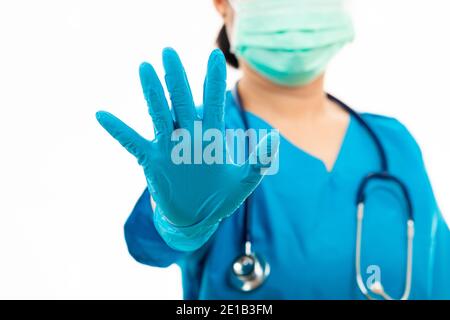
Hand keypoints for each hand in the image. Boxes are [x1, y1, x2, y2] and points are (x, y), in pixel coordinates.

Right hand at [96, 48, 278, 228]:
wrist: (197, 219)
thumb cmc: (221, 198)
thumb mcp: (244, 181)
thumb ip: (259, 161)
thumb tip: (274, 137)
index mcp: (211, 137)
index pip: (213, 103)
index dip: (213, 81)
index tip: (214, 56)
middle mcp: (188, 136)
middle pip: (181, 102)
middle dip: (177, 78)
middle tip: (169, 52)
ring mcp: (168, 147)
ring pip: (159, 114)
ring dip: (152, 93)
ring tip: (144, 68)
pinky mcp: (152, 161)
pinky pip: (132, 143)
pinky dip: (118, 130)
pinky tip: (102, 115)